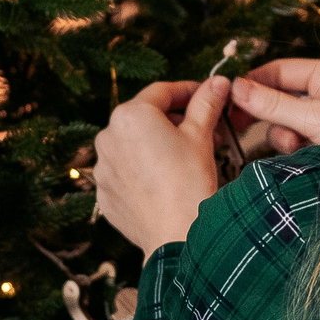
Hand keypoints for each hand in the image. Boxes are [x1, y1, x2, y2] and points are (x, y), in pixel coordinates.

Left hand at [91, 76, 230, 253]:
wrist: (177, 237)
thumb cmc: (189, 182)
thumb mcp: (201, 136)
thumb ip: (206, 103)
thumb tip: (217, 82)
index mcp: (130, 116)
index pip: (162, 92)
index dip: (188, 91)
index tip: (206, 94)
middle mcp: (107, 137)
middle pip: (144, 118)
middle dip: (174, 121)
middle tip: (203, 130)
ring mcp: (102, 167)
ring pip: (133, 146)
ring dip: (156, 145)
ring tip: (185, 158)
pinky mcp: (104, 192)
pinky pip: (125, 172)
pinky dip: (143, 171)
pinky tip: (166, 180)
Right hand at [228, 58, 319, 153]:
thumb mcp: (314, 120)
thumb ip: (274, 105)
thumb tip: (236, 88)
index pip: (280, 70)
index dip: (252, 82)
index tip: (229, 97)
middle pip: (281, 95)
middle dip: (265, 112)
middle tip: (238, 124)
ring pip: (287, 120)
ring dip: (283, 135)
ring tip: (294, 146)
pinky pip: (298, 137)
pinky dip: (295, 147)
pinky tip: (301, 154)